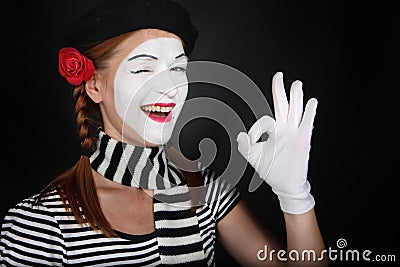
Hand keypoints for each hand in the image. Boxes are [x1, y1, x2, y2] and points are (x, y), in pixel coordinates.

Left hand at [236, 72, 317, 213]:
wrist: (284, 185)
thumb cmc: (270, 170)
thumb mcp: (253, 157)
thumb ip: (245, 146)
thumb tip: (239, 134)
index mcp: (273, 131)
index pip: (264, 120)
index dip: (255, 129)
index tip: (249, 140)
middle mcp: (284, 129)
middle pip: (282, 105)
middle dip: (280, 90)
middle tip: (279, 75)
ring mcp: (294, 133)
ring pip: (295, 110)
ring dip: (296, 97)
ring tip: (296, 84)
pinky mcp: (302, 141)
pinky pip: (306, 124)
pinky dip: (309, 113)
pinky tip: (311, 103)